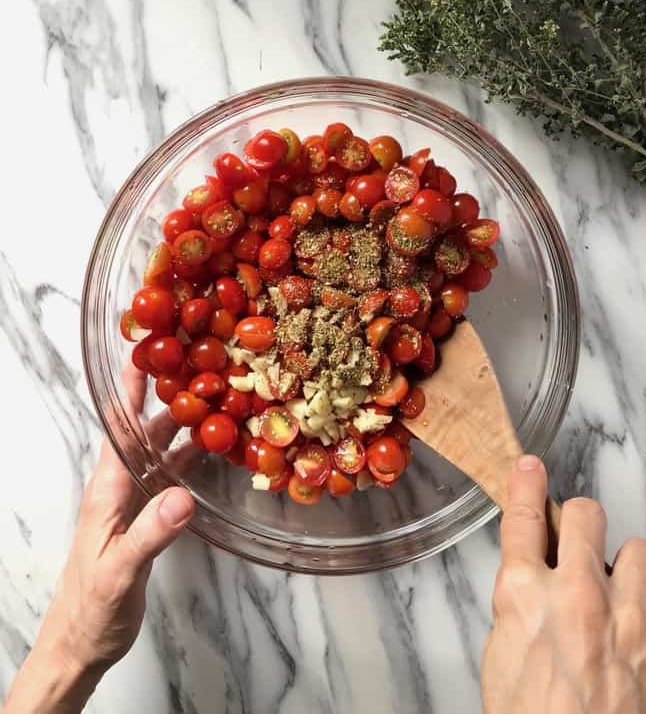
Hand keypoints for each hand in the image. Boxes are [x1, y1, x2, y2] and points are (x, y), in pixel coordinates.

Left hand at [4, 367, 194, 713]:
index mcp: (106, 490)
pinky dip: (191, 458)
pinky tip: (211, 450)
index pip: (119, 427)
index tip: (147, 352)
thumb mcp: (119, 572)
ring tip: (214, 398)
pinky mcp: (147, 518)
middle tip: (200, 365)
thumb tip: (183, 497)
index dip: (130, 389)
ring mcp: (134, 502)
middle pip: (144, 430)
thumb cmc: (91, 609)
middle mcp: (119, 487)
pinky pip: (171, 476)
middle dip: (168, 396)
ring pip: (160, 451)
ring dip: (183, 425)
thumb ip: (150, 535)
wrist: (81, 643)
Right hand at [482, 455, 645, 712]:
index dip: (526, 485)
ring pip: (640, 550)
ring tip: (620, 599)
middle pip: (586, 514)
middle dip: (581, 525)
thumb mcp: (503, 659)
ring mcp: (632, 620)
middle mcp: (579, 598)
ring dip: (628, 570)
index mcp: (524, 599)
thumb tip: (533, 573)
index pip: (523, 519)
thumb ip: (519, 605)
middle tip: (579, 546)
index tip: (531, 468)